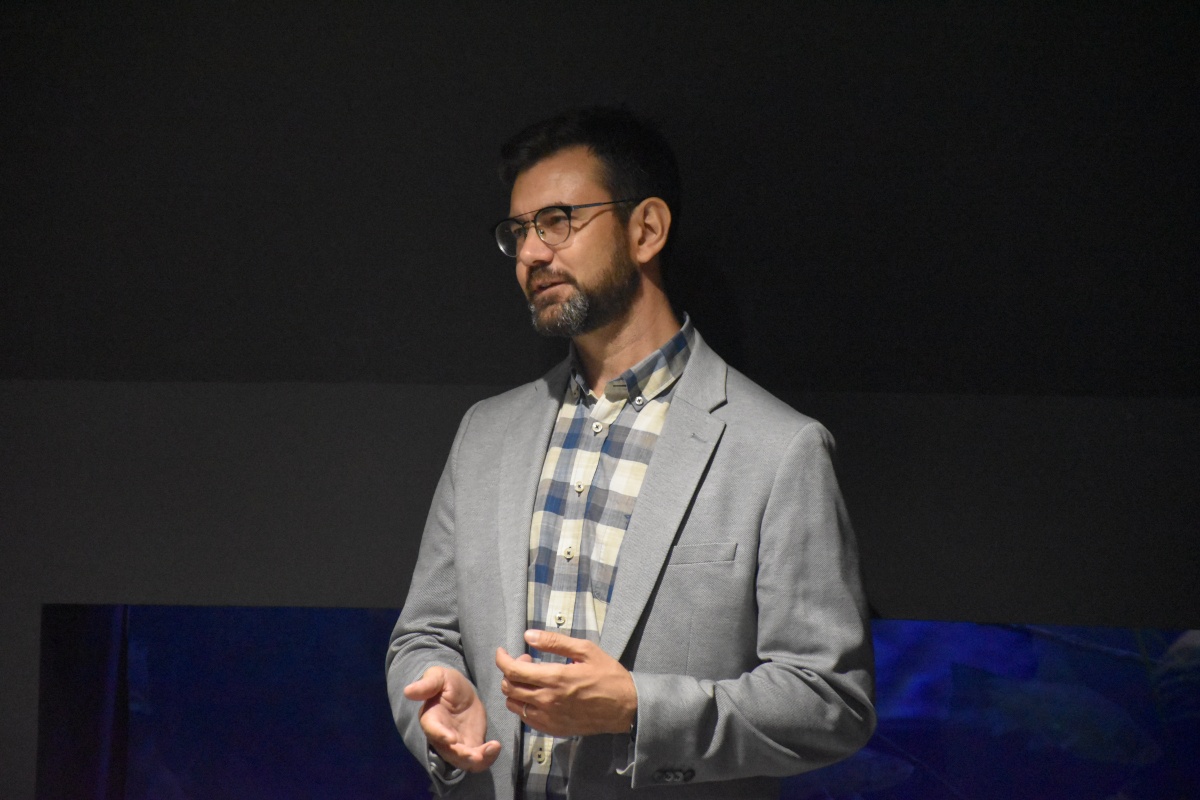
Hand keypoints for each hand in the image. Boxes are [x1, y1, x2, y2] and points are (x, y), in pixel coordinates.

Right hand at [403, 666, 500, 772]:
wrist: (463, 693)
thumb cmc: (447, 683)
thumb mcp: (439, 677)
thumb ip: (427, 684)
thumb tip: (407, 691)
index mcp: (431, 718)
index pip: (432, 730)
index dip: (440, 735)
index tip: (451, 739)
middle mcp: (441, 736)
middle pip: (449, 752)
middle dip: (462, 755)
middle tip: (476, 755)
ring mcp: (456, 744)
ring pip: (463, 760)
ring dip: (476, 760)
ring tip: (492, 749)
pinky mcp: (471, 746)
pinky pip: (478, 758)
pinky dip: (487, 757)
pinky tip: (496, 747)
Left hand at [495, 630, 636, 737]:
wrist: (625, 708)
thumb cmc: (608, 675)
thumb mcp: (585, 650)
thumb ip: (554, 642)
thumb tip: (528, 635)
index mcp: (555, 678)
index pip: (513, 671)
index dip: (502, 659)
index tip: (502, 652)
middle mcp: (547, 700)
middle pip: (509, 688)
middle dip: (510, 671)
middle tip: (526, 661)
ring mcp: (549, 718)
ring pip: (514, 705)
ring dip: (514, 689)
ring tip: (531, 679)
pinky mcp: (553, 729)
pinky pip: (526, 719)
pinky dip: (524, 705)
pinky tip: (537, 695)